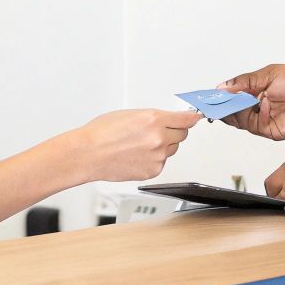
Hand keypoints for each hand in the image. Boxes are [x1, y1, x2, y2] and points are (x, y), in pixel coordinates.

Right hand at [73, 109, 202, 181]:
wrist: (89, 154)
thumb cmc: (102, 133)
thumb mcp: (130, 114)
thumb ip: (154, 117)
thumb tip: (168, 120)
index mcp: (154, 119)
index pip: (185, 119)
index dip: (192, 118)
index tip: (196, 118)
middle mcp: (159, 138)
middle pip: (182, 135)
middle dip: (174, 132)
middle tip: (158, 132)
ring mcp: (157, 156)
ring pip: (172, 150)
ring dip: (163, 146)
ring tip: (140, 145)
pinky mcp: (153, 171)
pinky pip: (162, 163)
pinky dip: (154, 159)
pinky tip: (137, 156)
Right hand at [218, 64, 284, 140]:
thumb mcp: (268, 74)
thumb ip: (245, 81)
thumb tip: (223, 87)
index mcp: (254, 91)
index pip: (231, 97)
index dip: (220, 97)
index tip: (207, 97)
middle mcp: (256, 107)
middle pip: (232, 111)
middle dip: (223, 107)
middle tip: (215, 103)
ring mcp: (262, 120)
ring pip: (240, 120)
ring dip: (237, 111)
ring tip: (237, 102)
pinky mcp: (271, 130)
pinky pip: (255, 126)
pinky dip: (257, 115)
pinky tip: (264, 104)